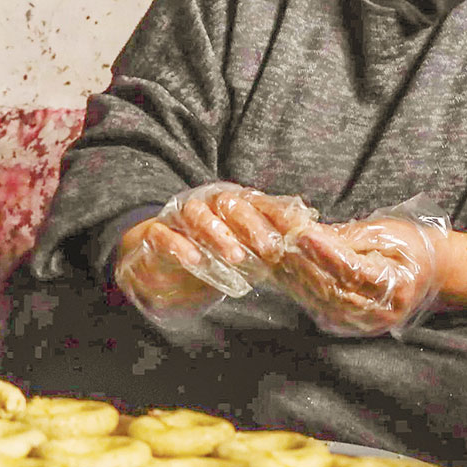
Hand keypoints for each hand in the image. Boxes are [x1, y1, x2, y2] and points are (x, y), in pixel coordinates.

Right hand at [113, 185, 316, 321]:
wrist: (158, 263)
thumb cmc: (211, 255)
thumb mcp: (247, 251)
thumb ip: (273, 244)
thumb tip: (313, 233)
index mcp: (233, 204)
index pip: (260, 203)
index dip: (280, 216)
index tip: (301, 232)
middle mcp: (207, 204)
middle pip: (230, 205)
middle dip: (252, 226)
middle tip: (270, 249)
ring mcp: (179, 217)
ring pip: (197, 215)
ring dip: (217, 234)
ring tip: (234, 257)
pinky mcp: (154, 235)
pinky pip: (164, 235)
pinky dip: (180, 247)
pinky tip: (195, 261)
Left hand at [271, 212, 447, 336]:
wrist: (431, 274)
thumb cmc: (410, 246)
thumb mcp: (388, 232)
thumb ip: (351, 235)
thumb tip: (313, 231)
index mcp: (398, 285)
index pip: (354, 270)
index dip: (326, 252)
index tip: (302, 232)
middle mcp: (382, 311)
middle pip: (333, 288)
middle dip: (302, 264)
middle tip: (278, 241)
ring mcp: (368, 324)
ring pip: (322, 302)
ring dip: (295, 279)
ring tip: (275, 254)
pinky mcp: (354, 327)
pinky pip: (321, 310)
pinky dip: (300, 292)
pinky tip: (284, 274)